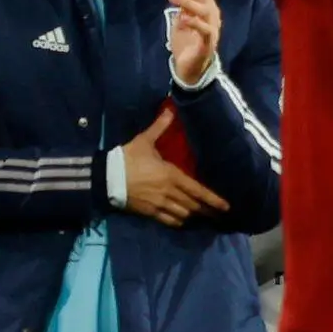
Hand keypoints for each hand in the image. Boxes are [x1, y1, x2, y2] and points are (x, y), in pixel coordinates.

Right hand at [120, 110, 228, 224]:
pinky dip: (178, 222)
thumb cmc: (127, 158)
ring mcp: (159, 204)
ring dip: (193, 216)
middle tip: (217, 214)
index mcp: (172, 176)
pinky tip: (182, 221)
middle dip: (207, 210)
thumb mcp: (144, 141)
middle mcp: (169, 192)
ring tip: (201, 217)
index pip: (198, 191)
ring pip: (183, 214)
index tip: (226, 207)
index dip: (214, 200)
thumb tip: (170, 109)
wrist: (106, 177)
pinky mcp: (149, 212)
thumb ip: (160, 127)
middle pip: (193, 205)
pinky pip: (169, 220)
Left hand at [163, 0, 221, 82]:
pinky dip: (194, 22)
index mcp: (207, 10)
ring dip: (187, 2)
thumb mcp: (181, 21)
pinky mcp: (208, 43)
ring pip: (205, 10)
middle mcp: (213, 17)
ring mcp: (212, 29)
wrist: (189, 68)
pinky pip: (205, 30)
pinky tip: (181, 17)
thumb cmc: (186, 43)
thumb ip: (183, 7)